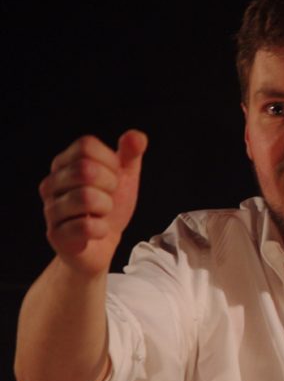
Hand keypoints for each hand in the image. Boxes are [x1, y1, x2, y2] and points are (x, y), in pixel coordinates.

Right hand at [39, 130, 147, 274]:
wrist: (103, 244)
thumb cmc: (110, 206)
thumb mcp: (124, 176)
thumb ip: (130, 153)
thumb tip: (136, 136)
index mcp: (65, 163)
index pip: (86, 145)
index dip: (110, 161)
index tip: (113, 177)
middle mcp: (51, 183)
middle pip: (85, 169)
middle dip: (110, 185)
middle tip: (109, 197)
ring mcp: (51, 209)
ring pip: (86, 197)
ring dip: (106, 208)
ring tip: (102, 214)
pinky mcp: (56, 235)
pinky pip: (86, 227)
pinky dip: (102, 230)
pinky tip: (98, 231)